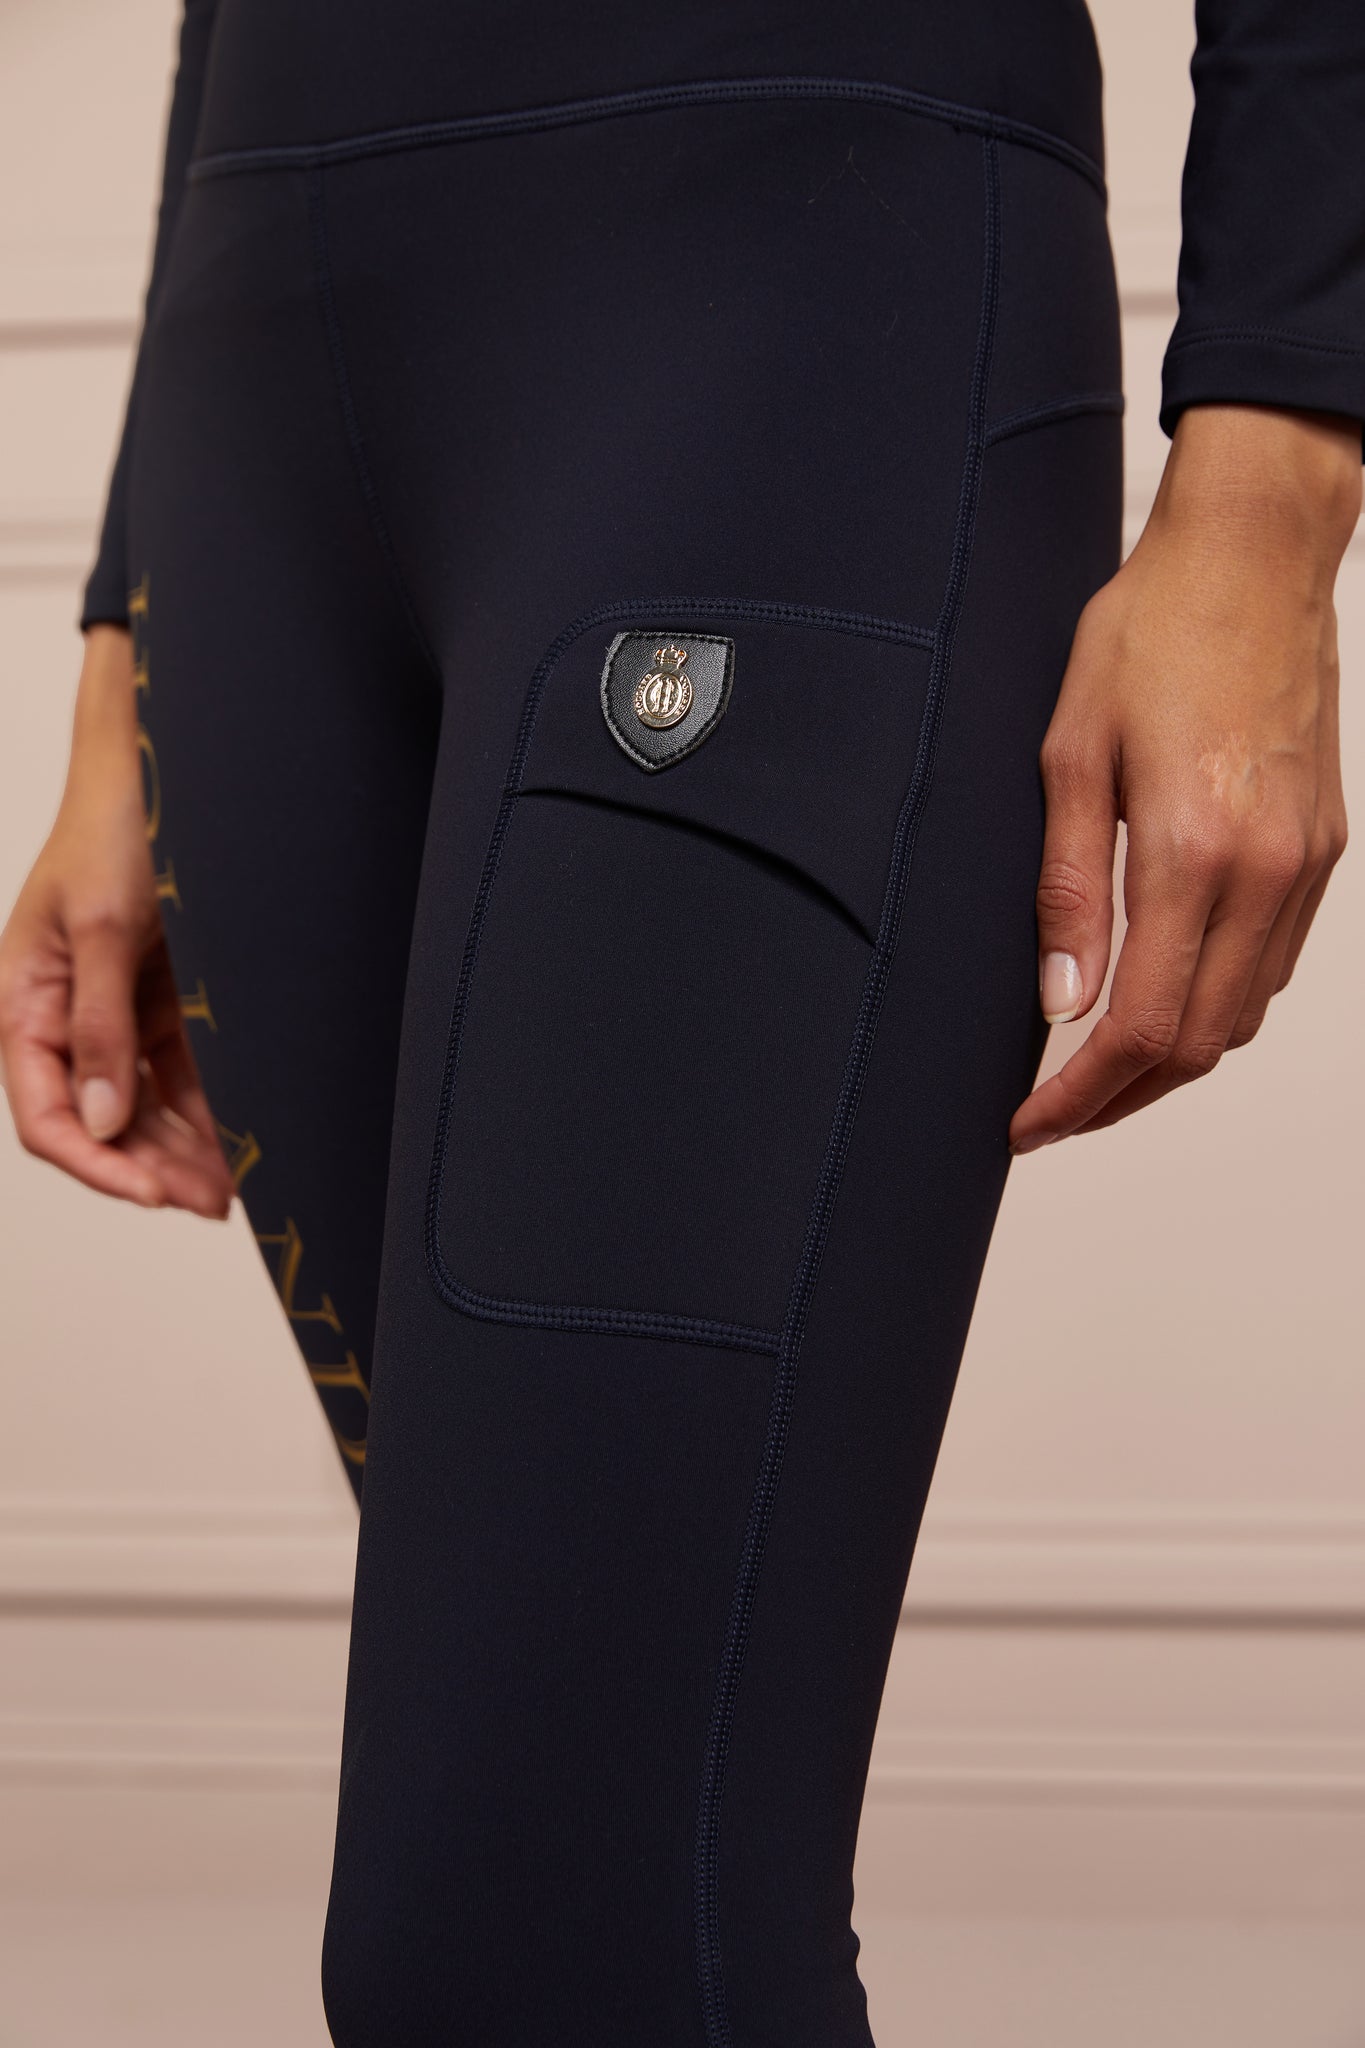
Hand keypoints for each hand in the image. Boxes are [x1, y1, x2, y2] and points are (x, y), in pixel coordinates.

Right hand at [0, 624, 232, 1214]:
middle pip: (100, 1122)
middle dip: (151, 1166)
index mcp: (22, 1003)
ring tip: (232, 1187)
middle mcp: (63, 1018)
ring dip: (181, 1148)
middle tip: (211, 1201)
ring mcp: (112, 1012)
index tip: (149, 1190)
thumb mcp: (102, 928)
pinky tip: (238, 1139)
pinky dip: (204, 1108)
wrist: (159, 769)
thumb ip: (100, 1026)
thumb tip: (102, 1120)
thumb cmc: (112, 829)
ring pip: (142, 1106)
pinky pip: (177, 1072)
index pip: (46, 1114)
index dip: (95, 1162)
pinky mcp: (157, 1002)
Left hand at [1011, 404, 1357, 1152]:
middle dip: (1120, 1099)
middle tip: (1051, 1113)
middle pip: (1198, 1044)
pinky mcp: (1323, 849)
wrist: (1254, 558)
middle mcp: (1266, 874)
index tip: (1027, 1124)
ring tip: (1095, 1069)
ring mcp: (1304, 866)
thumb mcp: (1071, 755)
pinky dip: (1213, 1006)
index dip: (1079, 1097)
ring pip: (1240, 1016)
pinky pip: (1271, 965)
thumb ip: (1067, 888)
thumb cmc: (1151, 634)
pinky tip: (1162, 997)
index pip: (1140, 1027)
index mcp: (1196, 853)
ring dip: (1168, 1061)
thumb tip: (1060, 1002)